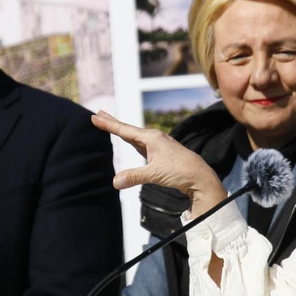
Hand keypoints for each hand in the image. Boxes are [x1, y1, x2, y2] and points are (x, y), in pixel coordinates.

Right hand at [91, 112, 226, 213]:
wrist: (200, 176)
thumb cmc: (180, 172)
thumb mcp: (155, 174)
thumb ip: (134, 177)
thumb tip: (114, 182)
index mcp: (151, 138)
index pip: (125, 130)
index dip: (108, 125)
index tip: (95, 117)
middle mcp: (154, 138)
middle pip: (128, 129)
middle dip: (113, 122)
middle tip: (99, 113)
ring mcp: (158, 145)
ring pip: (135, 136)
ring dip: (122, 131)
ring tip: (111, 125)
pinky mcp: (161, 153)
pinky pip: (141, 145)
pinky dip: (132, 141)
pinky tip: (130, 141)